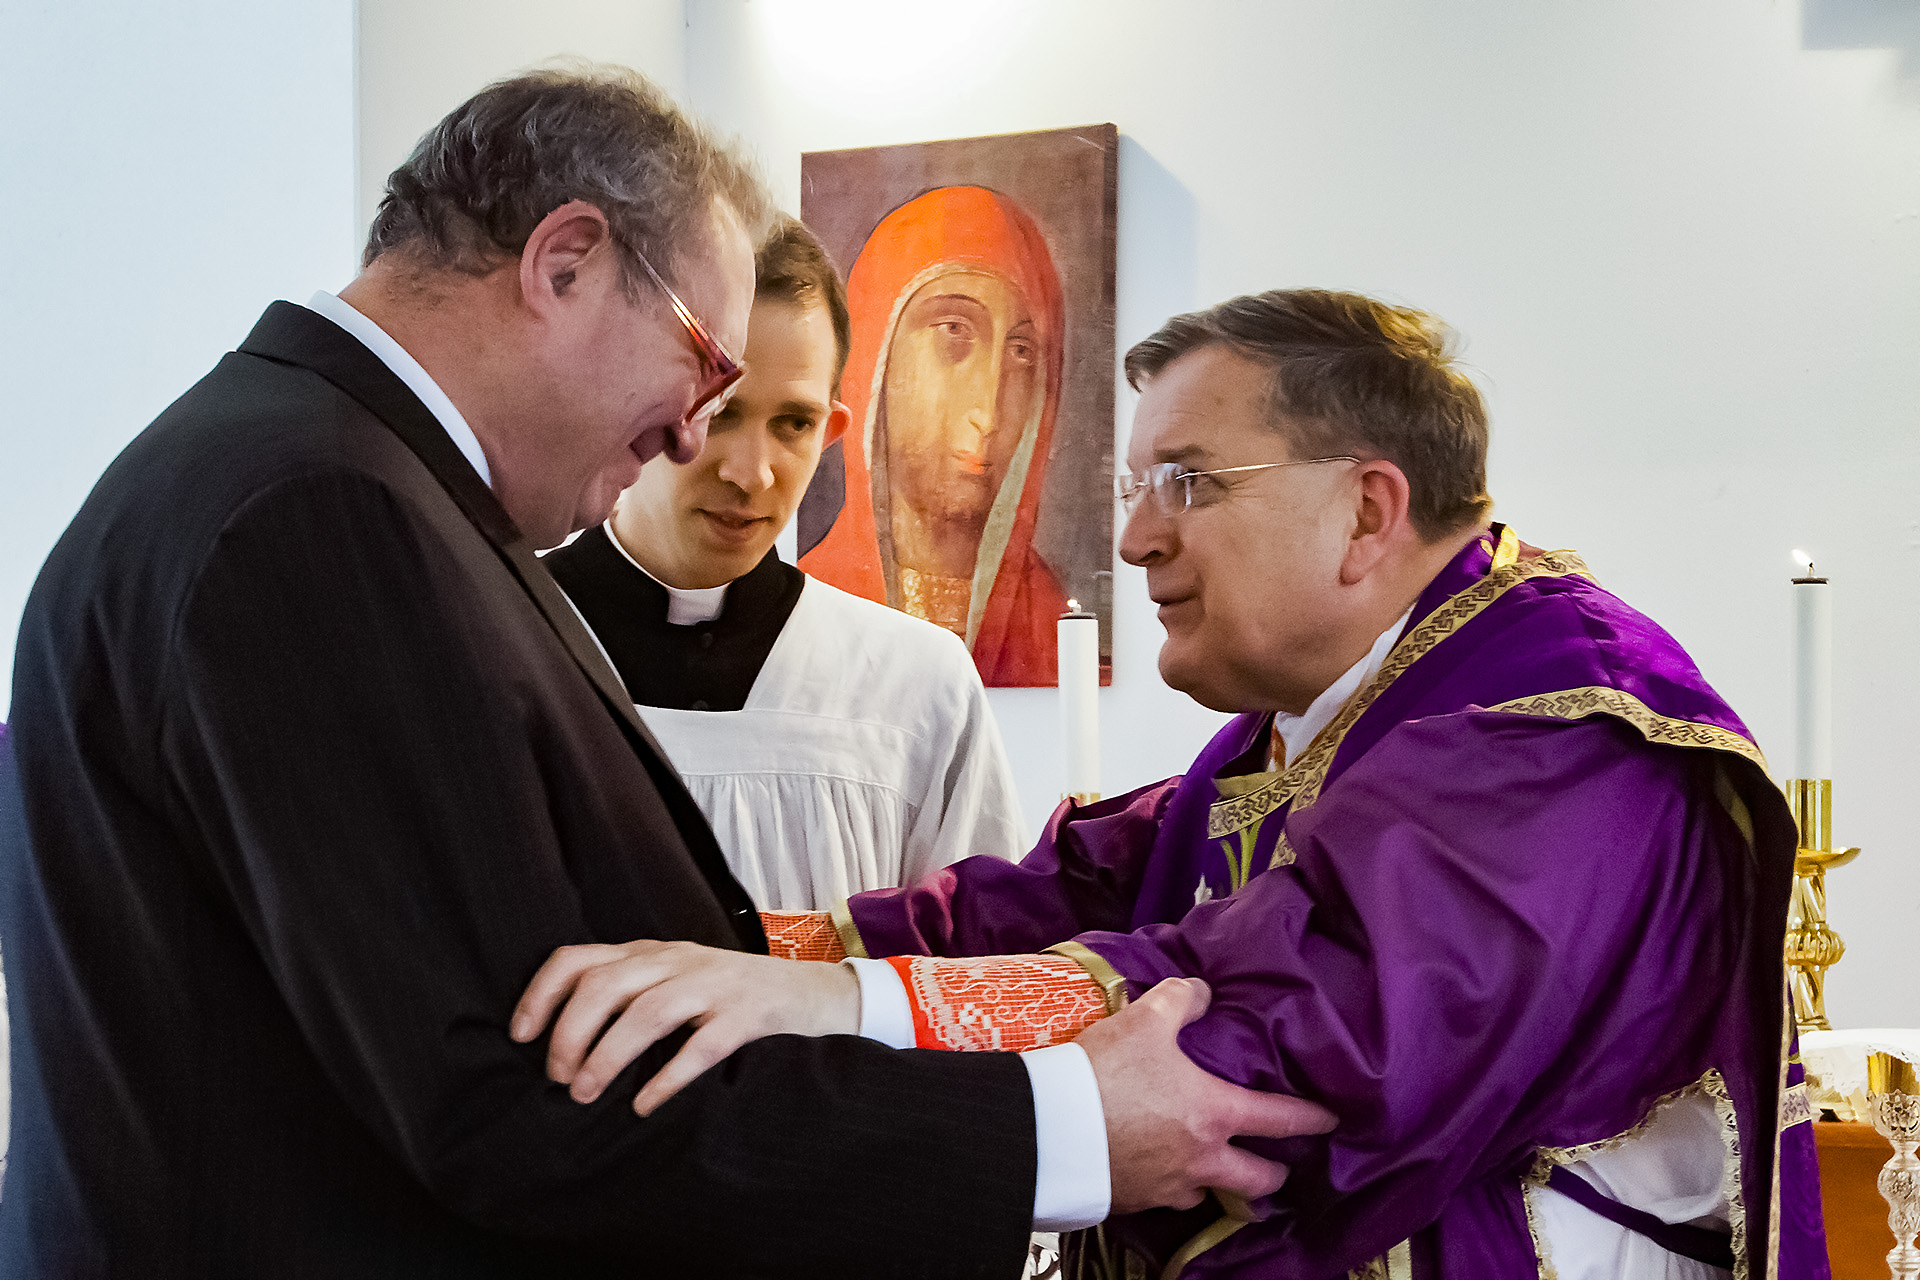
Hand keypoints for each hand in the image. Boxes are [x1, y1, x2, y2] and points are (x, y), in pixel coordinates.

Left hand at [510, 940, 860, 1113]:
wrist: (814, 993)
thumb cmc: (731, 995)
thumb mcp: (676, 979)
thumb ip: (630, 992)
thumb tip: (562, 1038)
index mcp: (651, 952)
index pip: (579, 958)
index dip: (540, 995)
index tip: (520, 1036)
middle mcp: (677, 961)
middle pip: (605, 986)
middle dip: (570, 1034)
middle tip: (560, 1079)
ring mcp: (715, 985)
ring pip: (647, 1013)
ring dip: (607, 1056)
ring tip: (586, 1095)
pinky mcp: (748, 1014)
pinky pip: (700, 1046)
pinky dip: (666, 1078)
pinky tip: (645, 1107)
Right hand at [1077, 977, 1337, 1216]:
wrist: (1050, 1126)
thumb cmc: (1104, 1073)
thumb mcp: (1145, 1019)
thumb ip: (1181, 999)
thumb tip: (1200, 991)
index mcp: (1215, 1114)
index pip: (1282, 1120)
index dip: (1312, 1118)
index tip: (1330, 1119)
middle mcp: (1202, 1159)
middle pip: (1258, 1180)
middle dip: (1273, 1173)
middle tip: (1276, 1163)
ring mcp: (1169, 1186)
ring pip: (1212, 1194)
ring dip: (1220, 1183)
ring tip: (1216, 1170)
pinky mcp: (1135, 1201)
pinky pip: (1166, 1200)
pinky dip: (1173, 1188)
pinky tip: (1161, 1172)